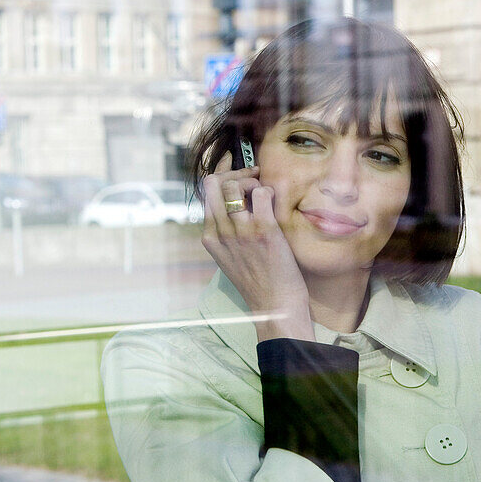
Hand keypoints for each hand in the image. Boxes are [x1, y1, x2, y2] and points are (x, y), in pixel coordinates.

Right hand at [201, 154, 314, 341]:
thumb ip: (227, 235)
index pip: (205, 192)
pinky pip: (262, 194)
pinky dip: (269, 191)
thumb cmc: (258, 284)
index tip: (238, 175)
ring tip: (264, 193)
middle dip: (235, 174)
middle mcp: (221, 233)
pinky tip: (274, 202)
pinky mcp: (264, 231)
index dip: (222, 177)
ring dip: (253, 181)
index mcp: (210, 238)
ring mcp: (241, 232)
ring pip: (235, 185)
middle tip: (253, 179)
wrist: (276, 307)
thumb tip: (235, 208)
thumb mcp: (231, 259)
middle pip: (214, 183)